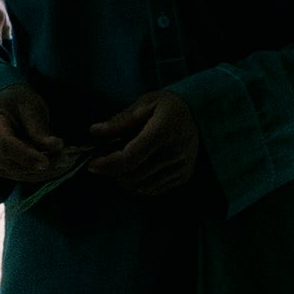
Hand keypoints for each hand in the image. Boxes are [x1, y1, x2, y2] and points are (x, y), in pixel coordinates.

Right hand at [0, 83, 76, 194]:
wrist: (8, 106)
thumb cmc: (18, 102)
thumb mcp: (31, 107)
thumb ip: (40, 129)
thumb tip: (57, 147)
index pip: (4, 144)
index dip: (25, 156)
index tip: (46, 162)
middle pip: (10, 162)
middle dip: (39, 165)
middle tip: (66, 159)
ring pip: (15, 172)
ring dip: (42, 172)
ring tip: (65, 162)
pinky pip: (18, 175)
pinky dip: (38, 173)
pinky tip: (56, 167)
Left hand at [75, 88, 203, 199]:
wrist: (201, 112)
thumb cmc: (169, 105)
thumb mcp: (145, 103)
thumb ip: (120, 120)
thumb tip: (95, 131)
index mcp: (162, 131)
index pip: (130, 158)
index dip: (107, 165)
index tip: (92, 164)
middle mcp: (174, 152)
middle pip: (134, 175)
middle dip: (112, 173)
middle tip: (103, 163)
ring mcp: (181, 167)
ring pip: (142, 187)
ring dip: (124, 181)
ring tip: (118, 167)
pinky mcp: (183, 176)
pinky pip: (154, 190)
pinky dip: (139, 185)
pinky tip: (134, 171)